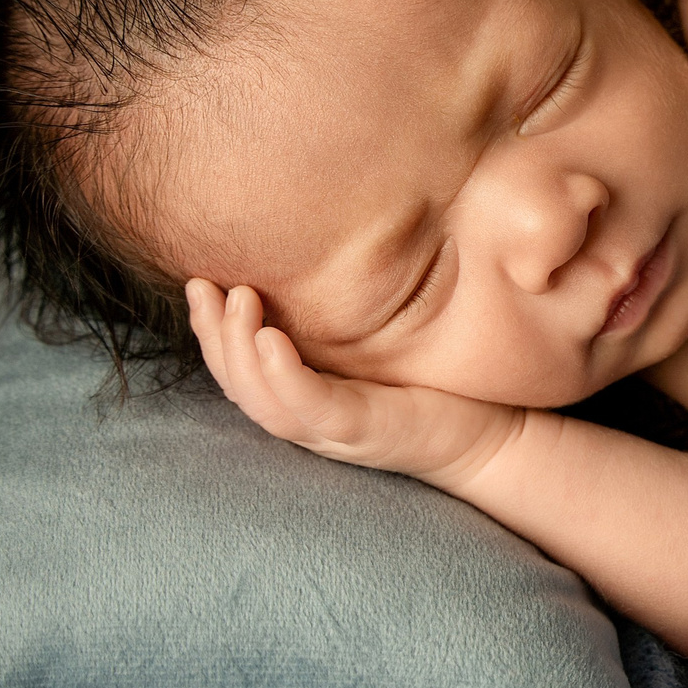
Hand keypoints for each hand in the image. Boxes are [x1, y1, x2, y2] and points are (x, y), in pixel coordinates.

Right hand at [184, 279, 520, 483]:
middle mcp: (308, 418)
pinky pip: (311, 409)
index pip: (237, 367)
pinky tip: (272, 339)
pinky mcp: (365, 432)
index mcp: (303, 397)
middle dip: (211, 333)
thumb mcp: (376, 343)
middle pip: (237, 383)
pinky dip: (284, 377)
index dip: (209, 328)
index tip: (196, 281)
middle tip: (202, 285)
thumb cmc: (433, 384)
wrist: (490, 437)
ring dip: (238, 349)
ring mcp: (333, 431)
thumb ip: (340, 318)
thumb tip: (317, 250)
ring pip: (262, 400)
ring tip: (237, 299)